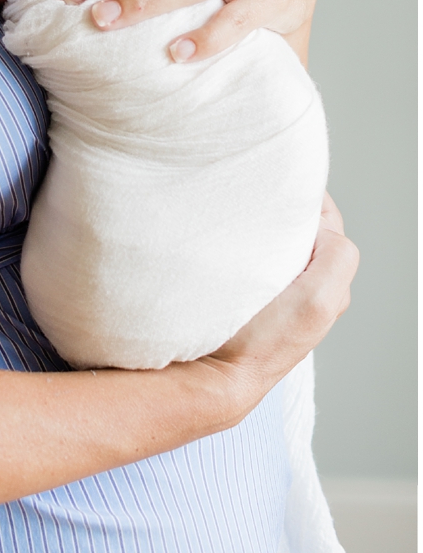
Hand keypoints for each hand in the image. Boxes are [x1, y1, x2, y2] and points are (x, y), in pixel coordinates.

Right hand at [199, 194, 357, 415]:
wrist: (215, 374)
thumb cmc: (264, 342)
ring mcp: (275, 290)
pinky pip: (252, 253)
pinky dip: (244, 239)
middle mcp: (308, 285)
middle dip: (284, 206)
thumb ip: (337, 256)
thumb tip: (320, 226)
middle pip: (302, 226)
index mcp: (330, 281)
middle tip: (254, 189)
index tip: (275, 179)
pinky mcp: (246, 292)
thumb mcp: (320, 298)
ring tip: (239, 209)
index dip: (304, 196)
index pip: (325, 219)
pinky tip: (227, 237)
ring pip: (276, 239)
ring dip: (262, 222)